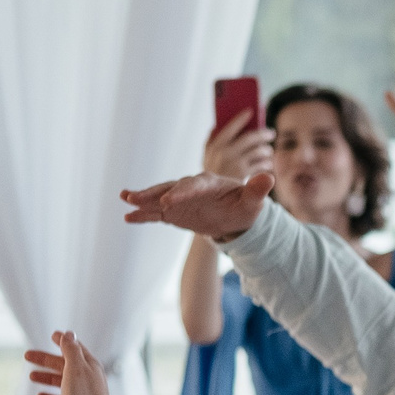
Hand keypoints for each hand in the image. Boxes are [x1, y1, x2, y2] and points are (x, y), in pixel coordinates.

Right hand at [26, 331, 117, 394]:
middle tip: (27, 356)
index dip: (63, 341)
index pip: (75, 348)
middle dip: (46, 359)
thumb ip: (71, 350)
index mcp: (90, 366)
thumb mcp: (75, 369)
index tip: (52, 335)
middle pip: (65, 365)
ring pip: (63, 382)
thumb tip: (69, 333)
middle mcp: (89, 379)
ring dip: (47, 377)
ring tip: (31, 376)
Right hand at [120, 170, 273, 241]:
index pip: (194, 185)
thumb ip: (257, 190)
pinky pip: (156, 213)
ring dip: (143, 199)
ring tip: (126, 200)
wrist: (235, 215)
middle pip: (170, 188)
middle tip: (136, 198)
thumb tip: (269, 177)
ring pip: (158, 198)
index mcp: (209, 183)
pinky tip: (128, 218)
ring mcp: (179, 199)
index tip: (169, 201)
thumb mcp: (253, 200)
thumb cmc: (245, 204)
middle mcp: (190, 188)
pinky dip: (143, 215)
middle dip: (154, 193)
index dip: (182, 192)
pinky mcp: (173, 211)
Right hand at [202, 112, 272, 180]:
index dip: (241, 118)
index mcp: (215, 146)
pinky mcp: (246, 177)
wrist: (213, 197)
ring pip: (259, 151)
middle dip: (263, 134)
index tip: (251, 110)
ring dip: (267, 149)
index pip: (230, 127)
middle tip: (271, 133)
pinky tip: (268, 163)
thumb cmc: (215, 171)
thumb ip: (214, 137)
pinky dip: (267, 163)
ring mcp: (236, 166)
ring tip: (268, 150)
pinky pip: (262, 165)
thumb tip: (224, 120)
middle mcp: (225, 154)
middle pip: (250, 138)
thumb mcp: (209, 154)